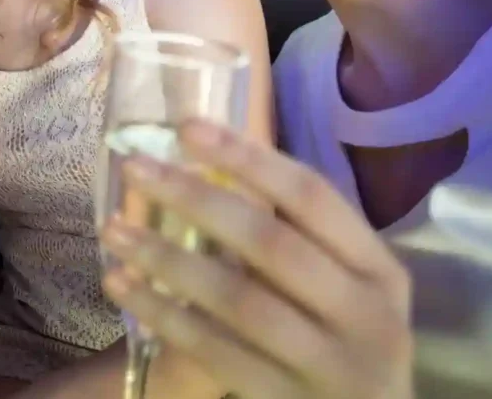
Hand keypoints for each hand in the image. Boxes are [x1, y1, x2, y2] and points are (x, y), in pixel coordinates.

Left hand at [100, 120, 412, 398]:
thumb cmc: (339, 337)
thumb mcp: (343, 286)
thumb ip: (295, 235)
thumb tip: (207, 157)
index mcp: (379, 270)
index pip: (312, 197)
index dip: (249, 157)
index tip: (188, 126)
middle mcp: (367, 316)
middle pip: (270, 243)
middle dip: (196, 199)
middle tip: (135, 168)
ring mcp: (331, 366)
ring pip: (237, 300)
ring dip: (166, 259)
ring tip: (112, 230)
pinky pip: (214, 351)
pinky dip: (163, 313)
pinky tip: (121, 284)